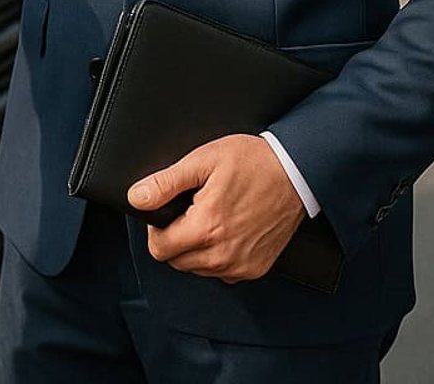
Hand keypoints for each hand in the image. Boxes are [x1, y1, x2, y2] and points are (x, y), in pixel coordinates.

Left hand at [131, 134, 306, 282]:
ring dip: (195, 250)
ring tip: (210, 218)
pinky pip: (222, 273)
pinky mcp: (255, 268)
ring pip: (198, 269)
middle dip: (175, 240)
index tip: (168, 213)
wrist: (297, 173)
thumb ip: (165, 183)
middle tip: (190, 212)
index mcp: (207, 227)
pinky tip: (226, 231)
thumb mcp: (202, 161)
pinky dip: (217, 257)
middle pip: (176, 261)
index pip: (159, 249)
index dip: (156, 229)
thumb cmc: (252, 162)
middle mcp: (224, 254)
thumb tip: (137, 197)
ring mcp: (241, 265)